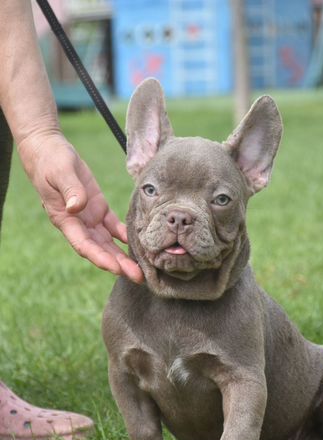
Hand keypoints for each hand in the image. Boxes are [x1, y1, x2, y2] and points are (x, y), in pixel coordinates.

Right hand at [17, 132, 143, 282]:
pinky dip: (126, 235)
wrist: (49, 150)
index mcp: (65, 220)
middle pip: (100, 250)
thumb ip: (70, 190)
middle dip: (119, 265)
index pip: (84, 245)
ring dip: (125, 256)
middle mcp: (78, 225)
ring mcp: (89, 218)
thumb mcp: (60, 172)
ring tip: (143, 269)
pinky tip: (140, 243)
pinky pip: (115, 227)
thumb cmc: (51, 160)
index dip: (100, 258)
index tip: (116, 269)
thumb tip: (77, 208)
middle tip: (139, 277)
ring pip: (109, 243)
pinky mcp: (99, 208)